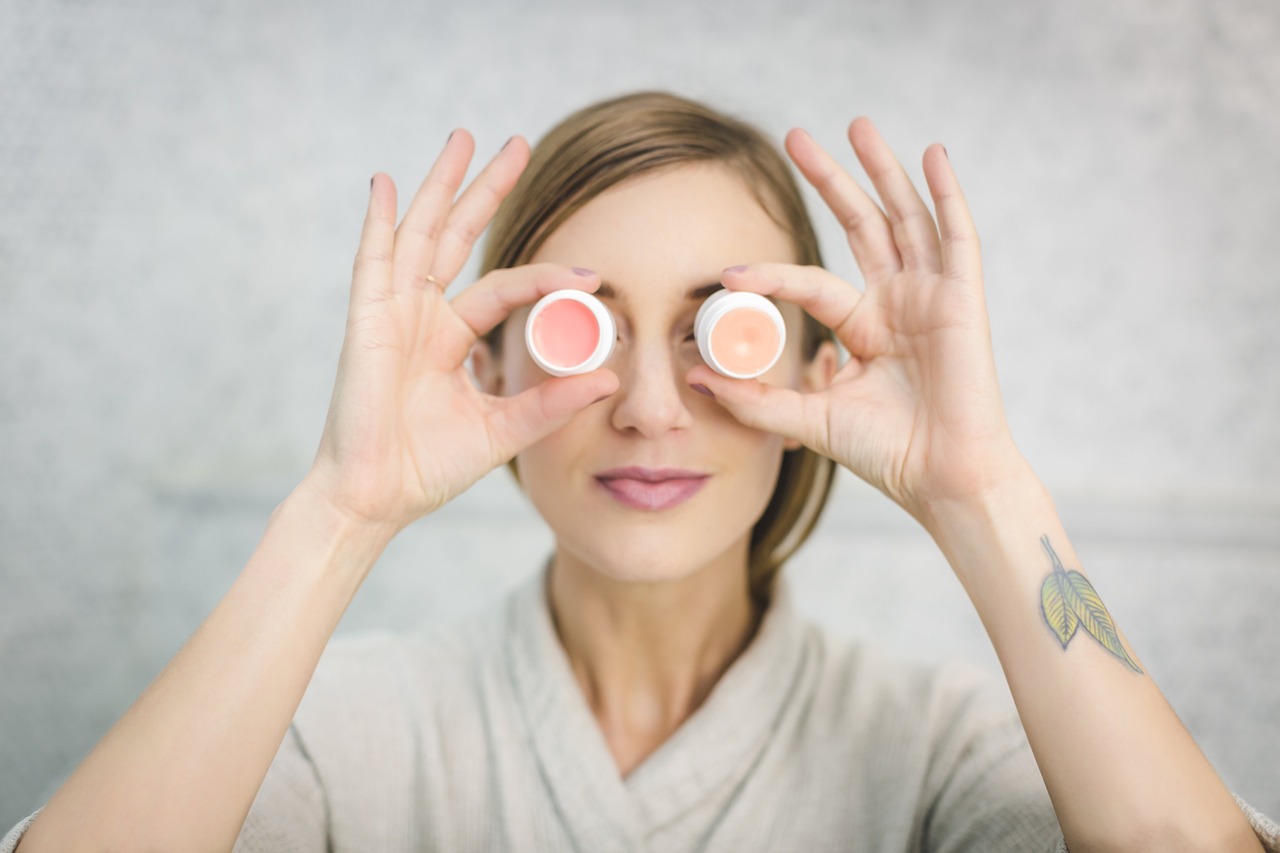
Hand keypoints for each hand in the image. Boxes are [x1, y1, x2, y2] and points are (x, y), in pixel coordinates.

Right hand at [304, 131, 617, 534]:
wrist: (379, 496)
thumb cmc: (430, 467)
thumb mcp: (503, 431)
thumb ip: (550, 403)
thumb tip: (609, 379)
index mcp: (452, 337)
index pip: (505, 287)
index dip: (547, 277)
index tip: (594, 276)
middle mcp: (422, 315)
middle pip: (459, 236)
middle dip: (486, 189)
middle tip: (518, 144)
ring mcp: (392, 313)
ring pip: (422, 234)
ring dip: (441, 186)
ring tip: (463, 139)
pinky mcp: (366, 322)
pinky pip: (372, 261)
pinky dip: (379, 222)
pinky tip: (388, 184)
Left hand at [685, 118, 1026, 525]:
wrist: (939, 479)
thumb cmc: (885, 453)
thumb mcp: (808, 419)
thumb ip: (755, 399)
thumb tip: (695, 378)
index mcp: (862, 326)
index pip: (810, 282)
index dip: (770, 275)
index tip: (727, 274)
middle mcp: (896, 302)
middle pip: (860, 225)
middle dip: (830, 180)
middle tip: (795, 137)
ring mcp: (930, 296)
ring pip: (904, 217)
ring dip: (881, 170)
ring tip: (856, 124)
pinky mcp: (963, 300)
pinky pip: (957, 237)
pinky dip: (947, 195)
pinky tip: (933, 155)